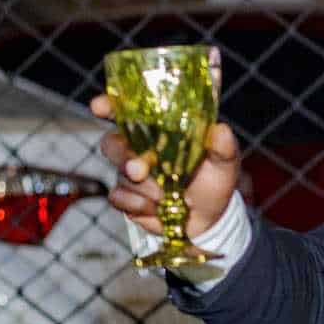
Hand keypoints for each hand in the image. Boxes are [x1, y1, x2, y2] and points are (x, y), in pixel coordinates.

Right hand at [90, 93, 242, 236]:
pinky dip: (140, 206)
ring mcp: (128, 173)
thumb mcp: (224, 162)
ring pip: (119, 174)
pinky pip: (119, 198)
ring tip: (168, 196)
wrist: (208, 219)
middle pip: (111, 143)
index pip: (127, 111)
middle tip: (139, 171)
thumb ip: (223, 146)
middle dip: (123, 157)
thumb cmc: (214, 181)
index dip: (109, 105)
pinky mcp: (125, 197)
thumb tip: (220, 130)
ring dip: (144, 188)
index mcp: (158, 131)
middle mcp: (138, 148)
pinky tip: (160, 209)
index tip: (99, 106)